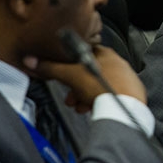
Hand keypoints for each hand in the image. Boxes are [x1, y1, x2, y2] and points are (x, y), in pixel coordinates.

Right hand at [22, 45, 145, 111]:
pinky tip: (91, 108)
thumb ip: (51, 68)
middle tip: (70, 96)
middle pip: (90, 73)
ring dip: (84, 96)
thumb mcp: (70, 75)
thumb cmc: (103, 87)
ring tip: (78, 105)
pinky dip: (98, 103)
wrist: (123, 108)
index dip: (71, 65)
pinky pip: (109, 97)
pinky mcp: (130, 94)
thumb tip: (32, 61)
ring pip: (98, 86)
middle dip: (76, 86)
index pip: (84, 54)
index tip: (64, 74)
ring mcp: (126, 79)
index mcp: (106, 53)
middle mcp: (118, 64)